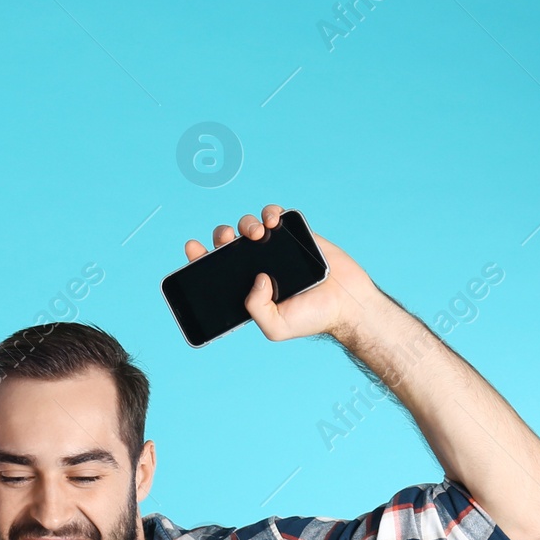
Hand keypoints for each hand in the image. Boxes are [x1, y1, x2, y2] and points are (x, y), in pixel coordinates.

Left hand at [184, 202, 381, 343]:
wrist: (346, 302)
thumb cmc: (310, 318)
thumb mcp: (275, 326)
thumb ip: (256, 309)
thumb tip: (255, 279)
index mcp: (246, 287)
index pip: (215, 270)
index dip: (201, 257)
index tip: (193, 247)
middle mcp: (256, 265)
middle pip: (228, 243)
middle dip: (221, 236)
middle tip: (226, 241)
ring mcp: (274, 248)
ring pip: (248, 226)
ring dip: (245, 224)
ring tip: (255, 234)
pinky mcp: (294, 234)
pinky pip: (275, 214)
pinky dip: (269, 212)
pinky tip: (271, 221)